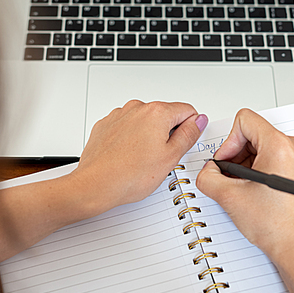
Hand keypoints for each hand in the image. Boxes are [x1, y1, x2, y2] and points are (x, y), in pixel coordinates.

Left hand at [70, 100, 207, 215]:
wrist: (95, 184)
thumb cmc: (129, 175)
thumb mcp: (170, 157)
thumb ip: (188, 134)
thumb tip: (198, 120)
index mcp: (156, 112)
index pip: (187, 110)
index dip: (190, 128)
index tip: (183, 143)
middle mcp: (137, 108)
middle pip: (164, 115)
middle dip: (167, 133)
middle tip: (161, 157)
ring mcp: (119, 115)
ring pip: (144, 121)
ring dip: (147, 135)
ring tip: (141, 159)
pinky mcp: (106, 125)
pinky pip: (126, 126)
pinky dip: (130, 138)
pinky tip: (127, 156)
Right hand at [196, 108, 293, 266]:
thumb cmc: (277, 225)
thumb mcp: (230, 197)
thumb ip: (208, 177)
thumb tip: (207, 170)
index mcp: (280, 145)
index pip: (244, 121)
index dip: (228, 142)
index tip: (226, 163)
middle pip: (253, 133)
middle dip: (236, 155)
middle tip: (231, 178)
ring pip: (261, 145)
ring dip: (246, 164)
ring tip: (243, 188)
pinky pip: (271, 156)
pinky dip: (258, 169)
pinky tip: (253, 190)